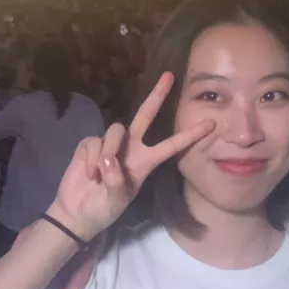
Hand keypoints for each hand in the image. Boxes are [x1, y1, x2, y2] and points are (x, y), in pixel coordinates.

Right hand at [47, 72, 214, 241]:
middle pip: (146, 115)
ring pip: (116, 130)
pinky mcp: (89, 145)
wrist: (77, 213)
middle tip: (170, 75)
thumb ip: (115, 182)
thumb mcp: (115, 201)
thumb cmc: (103, 209)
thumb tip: (109, 160)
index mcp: (146, 162)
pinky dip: (91, 159)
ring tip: (99, 174)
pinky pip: (93, 142)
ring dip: (108, 150)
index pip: (171, 145)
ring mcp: (110, 144)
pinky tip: (88, 174)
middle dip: (157, 95)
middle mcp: (131, 148)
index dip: (190, 135)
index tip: (211, 124)